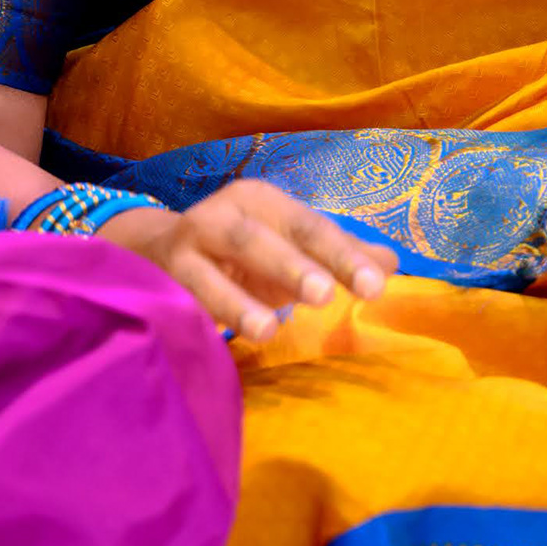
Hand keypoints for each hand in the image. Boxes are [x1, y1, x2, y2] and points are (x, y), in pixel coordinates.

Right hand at [101, 180, 391, 338]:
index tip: (377, 286)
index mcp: (262, 204)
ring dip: (236, 301)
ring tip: (269, 329)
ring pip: (207, 272)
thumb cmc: (240, 252)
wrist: (154, 250)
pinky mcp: (155, 282)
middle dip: (291, 266)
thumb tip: (392, 265)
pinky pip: (175, 302)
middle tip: (325, 294)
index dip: (342, 255)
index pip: (309, 227)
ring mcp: (183, 249)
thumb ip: (338, 255)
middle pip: (256, 240)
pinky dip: (193, 320)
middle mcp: (220, 217)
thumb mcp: (289, 246)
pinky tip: (213, 342)